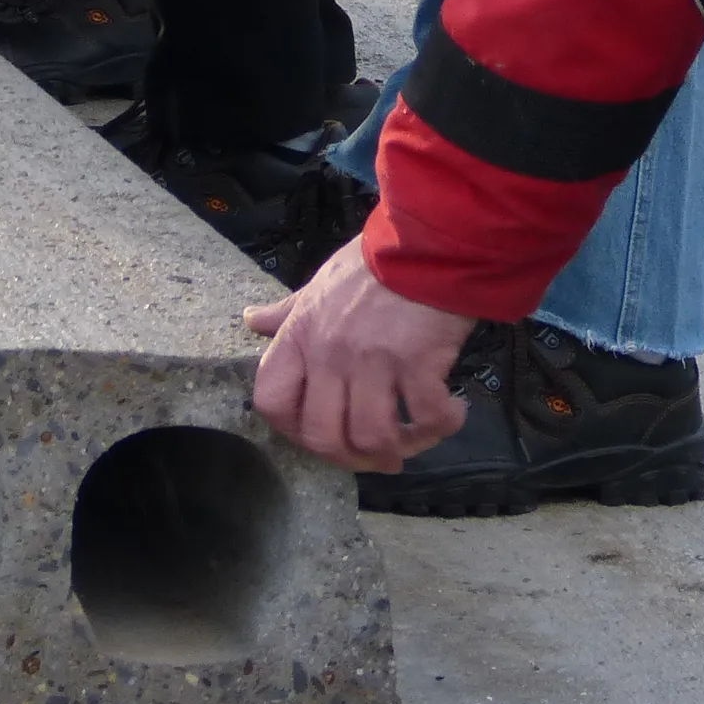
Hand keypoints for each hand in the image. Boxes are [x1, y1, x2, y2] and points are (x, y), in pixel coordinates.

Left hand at [245, 238, 477, 470]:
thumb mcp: (317, 285)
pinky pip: (426, 418)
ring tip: (416, 437)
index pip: (270, 400)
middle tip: (377, 455)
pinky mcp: (417, 364)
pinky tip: (452, 411)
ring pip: (372, 437)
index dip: (293, 430)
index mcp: (300, 337)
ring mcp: (372, 362)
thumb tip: (251, 320)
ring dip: (399, 449)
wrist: (423, 245)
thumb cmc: (369, 265)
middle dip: (351, 459)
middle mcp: (329, 355)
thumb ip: (286, 312)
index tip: (323, 436)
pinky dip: (442, 426)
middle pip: (322, 436)